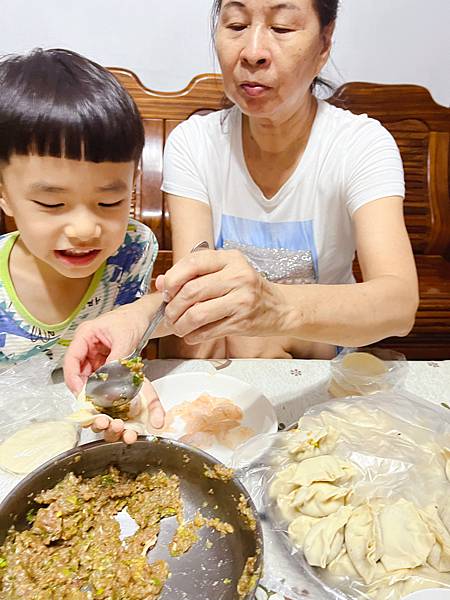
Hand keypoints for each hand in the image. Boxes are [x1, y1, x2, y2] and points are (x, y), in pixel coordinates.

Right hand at [63, 299, 153, 394]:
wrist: (143, 316)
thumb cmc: (132, 319)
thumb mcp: (125, 339)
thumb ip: (116, 360)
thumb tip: (109, 380)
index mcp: (85, 334)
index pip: (71, 359)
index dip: (72, 377)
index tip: (79, 391)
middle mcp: (86, 343)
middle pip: (77, 369)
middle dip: (82, 384)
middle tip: (90, 398)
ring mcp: (93, 351)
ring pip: (87, 373)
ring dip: (92, 385)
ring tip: (100, 396)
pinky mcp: (102, 358)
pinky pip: (98, 373)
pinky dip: (101, 382)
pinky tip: (107, 389)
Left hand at [89, 379, 164, 443]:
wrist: (128, 373)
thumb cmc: (140, 389)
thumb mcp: (151, 398)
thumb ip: (156, 411)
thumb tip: (159, 425)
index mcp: (130, 424)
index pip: (128, 435)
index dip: (129, 437)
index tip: (131, 436)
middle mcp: (115, 422)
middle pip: (111, 434)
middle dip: (114, 432)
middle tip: (117, 425)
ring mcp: (102, 415)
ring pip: (98, 426)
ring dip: (100, 425)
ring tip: (103, 420)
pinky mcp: (91, 407)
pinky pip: (86, 414)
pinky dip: (87, 415)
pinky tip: (90, 414)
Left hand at [155, 249, 285, 343]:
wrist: (279, 308)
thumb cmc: (247, 289)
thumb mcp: (225, 272)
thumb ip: (194, 275)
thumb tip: (160, 282)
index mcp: (230, 259)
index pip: (192, 263)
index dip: (173, 278)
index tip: (167, 291)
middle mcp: (237, 276)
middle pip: (191, 291)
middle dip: (173, 306)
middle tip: (169, 314)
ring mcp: (241, 300)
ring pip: (197, 314)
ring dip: (180, 324)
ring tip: (178, 327)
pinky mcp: (242, 322)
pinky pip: (208, 331)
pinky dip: (193, 336)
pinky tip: (191, 335)